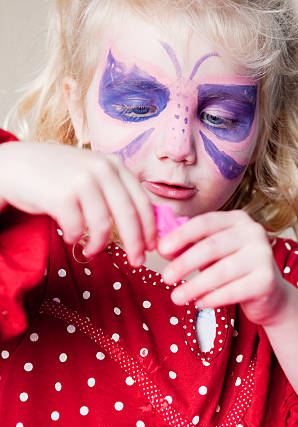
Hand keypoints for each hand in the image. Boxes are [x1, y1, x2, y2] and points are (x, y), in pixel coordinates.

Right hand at [0, 141, 155, 263]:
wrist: (15, 165)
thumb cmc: (58, 175)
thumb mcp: (92, 173)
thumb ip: (115, 191)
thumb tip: (143, 226)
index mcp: (114, 164)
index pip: (142, 201)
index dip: (150, 228)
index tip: (153, 247)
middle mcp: (101, 169)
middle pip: (129, 215)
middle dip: (136, 244)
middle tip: (137, 262)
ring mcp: (81, 181)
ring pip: (103, 226)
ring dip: (99, 245)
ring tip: (92, 252)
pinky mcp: (61, 196)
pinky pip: (77, 229)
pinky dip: (75, 238)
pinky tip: (70, 237)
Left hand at [159, 210, 288, 326]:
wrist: (269, 294)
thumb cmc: (234, 269)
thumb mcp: (211, 254)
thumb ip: (189, 247)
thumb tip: (162, 248)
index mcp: (238, 219)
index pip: (204, 223)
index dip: (181, 235)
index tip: (161, 250)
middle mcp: (254, 233)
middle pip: (211, 247)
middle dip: (184, 263)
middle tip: (165, 278)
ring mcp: (263, 256)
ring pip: (221, 271)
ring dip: (194, 286)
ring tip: (176, 297)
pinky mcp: (267, 281)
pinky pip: (232, 291)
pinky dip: (212, 298)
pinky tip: (198, 303)